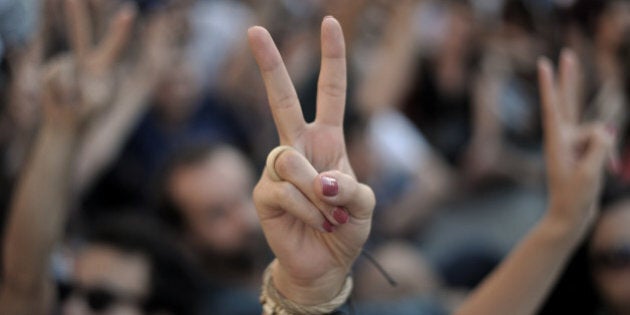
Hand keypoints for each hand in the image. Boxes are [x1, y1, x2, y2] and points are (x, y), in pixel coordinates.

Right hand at [42, 0, 134, 127]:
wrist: (70, 122)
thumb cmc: (89, 112)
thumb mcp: (95, 102)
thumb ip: (86, 83)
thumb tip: (60, 66)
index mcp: (106, 66)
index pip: (114, 45)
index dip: (120, 30)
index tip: (129, 13)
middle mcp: (88, 59)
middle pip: (82, 32)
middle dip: (78, 12)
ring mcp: (69, 62)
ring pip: (65, 67)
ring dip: (68, 88)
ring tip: (72, 99)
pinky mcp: (54, 68)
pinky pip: (55, 76)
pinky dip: (59, 90)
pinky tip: (62, 96)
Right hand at [249, 17, 374, 304]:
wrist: (323, 263)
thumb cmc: (345, 228)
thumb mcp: (364, 206)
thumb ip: (352, 189)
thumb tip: (322, 181)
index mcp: (327, 140)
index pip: (329, 92)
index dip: (332, 59)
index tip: (329, 23)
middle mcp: (298, 147)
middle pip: (282, 100)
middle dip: (270, 65)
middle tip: (254, 29)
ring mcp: (277, 169)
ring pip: (290, 160)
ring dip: (316, 193)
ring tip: (330, 216)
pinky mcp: (263, 192)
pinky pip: (286, 191)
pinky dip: (308, 210)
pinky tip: (316, 223)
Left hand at [538, 50, 615, 236]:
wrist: (570, 217)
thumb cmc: (573, 198)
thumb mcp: (589, 173)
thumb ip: (599, 146)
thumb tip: (607, 128)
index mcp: (556, 143)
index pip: (553, 108)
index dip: (551, 85)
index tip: (544, 63)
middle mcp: (563, 139)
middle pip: (569, 102)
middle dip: (570, 78)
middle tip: (567, 53)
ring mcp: (574, 144)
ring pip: (599, 132)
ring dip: (606, 151)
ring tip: (599, 172)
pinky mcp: (584, 151)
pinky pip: (604, 143)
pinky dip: (609, 156)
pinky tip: (611, 170)